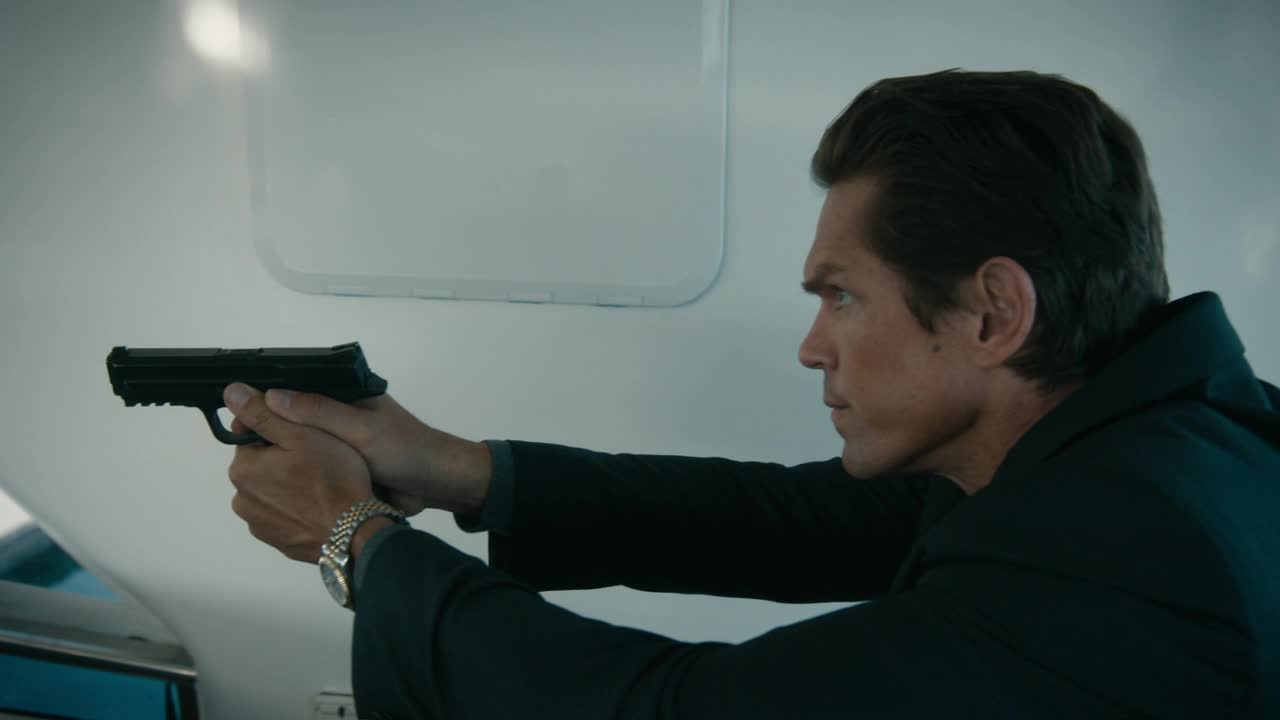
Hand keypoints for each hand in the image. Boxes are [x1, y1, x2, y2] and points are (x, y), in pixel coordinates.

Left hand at [223, 383, 373, 563]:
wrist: (355, 533)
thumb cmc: (333, 479)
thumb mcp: (302, 434)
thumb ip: (263, 412)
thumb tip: (230, 392)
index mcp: (242, 469)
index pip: (252, 438)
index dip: (279, 431)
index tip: (306, 434)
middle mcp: (242, 500)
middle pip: (261, 467)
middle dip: (283, 460)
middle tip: (319, 458)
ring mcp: (260, 525)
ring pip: (272, 493)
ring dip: (289, 486)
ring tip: (323, 484)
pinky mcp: (279, 542)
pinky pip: (284, 517)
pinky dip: (298, 510)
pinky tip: (322, 506)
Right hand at [228, 386, 491, 517]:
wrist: (438, 485)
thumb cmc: (406, 449)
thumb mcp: (362, 428)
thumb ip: (320, 413)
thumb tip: (270, 396)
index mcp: (341, 396)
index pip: (290, 392)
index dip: (262, 406)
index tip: (238, 423)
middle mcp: (334, 417)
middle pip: (288, 423)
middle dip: (264, 437)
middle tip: (239, 455)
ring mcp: (336, 446)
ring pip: (297, 451)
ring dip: (277, 462)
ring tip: (249, 476)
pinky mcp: (339, 471)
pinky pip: (309, 472)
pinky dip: (294, 480)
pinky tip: (273, 491)